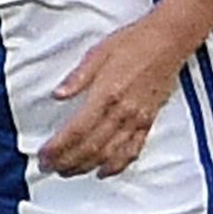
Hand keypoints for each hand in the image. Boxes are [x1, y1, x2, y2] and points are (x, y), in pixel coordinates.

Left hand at [44, 15, 192, 173]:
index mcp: (106, 94)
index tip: (43, 156)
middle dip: (67, 162)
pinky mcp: (149, 121)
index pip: (76, 130)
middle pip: (90, 147)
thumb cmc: (133, 42)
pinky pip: (133, 150)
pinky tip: (104, 172)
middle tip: (49, 168)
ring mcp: (137, 119)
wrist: (170, 41)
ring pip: (109, 153)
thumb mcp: (99, 52)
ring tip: (69, 172)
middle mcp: (122, 112)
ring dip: (87, 167)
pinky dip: (118, 165)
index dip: (58, 148)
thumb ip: (78, 77)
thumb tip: (57, 95)